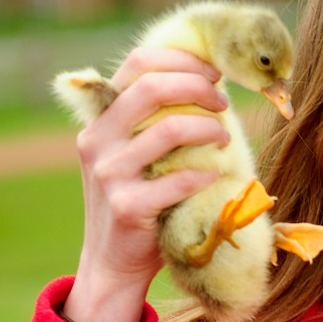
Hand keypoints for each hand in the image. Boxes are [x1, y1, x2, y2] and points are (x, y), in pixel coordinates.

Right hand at [63, 48, 229, 321]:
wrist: (113, 261)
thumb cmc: (140, 198)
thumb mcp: (136, 152)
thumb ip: (157, 119)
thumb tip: (212, 82)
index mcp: (101, 118)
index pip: (138, 63)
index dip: (182, 59)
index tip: (215, 72)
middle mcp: (97, 140)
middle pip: (152, 87)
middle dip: (198, 87)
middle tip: (224, 102)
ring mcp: (109, 173)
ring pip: (170, 129)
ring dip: (209, 129)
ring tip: (225, 138)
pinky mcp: (127, 206)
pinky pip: (179, 179)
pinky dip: (205, 173)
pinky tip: (215, 174)